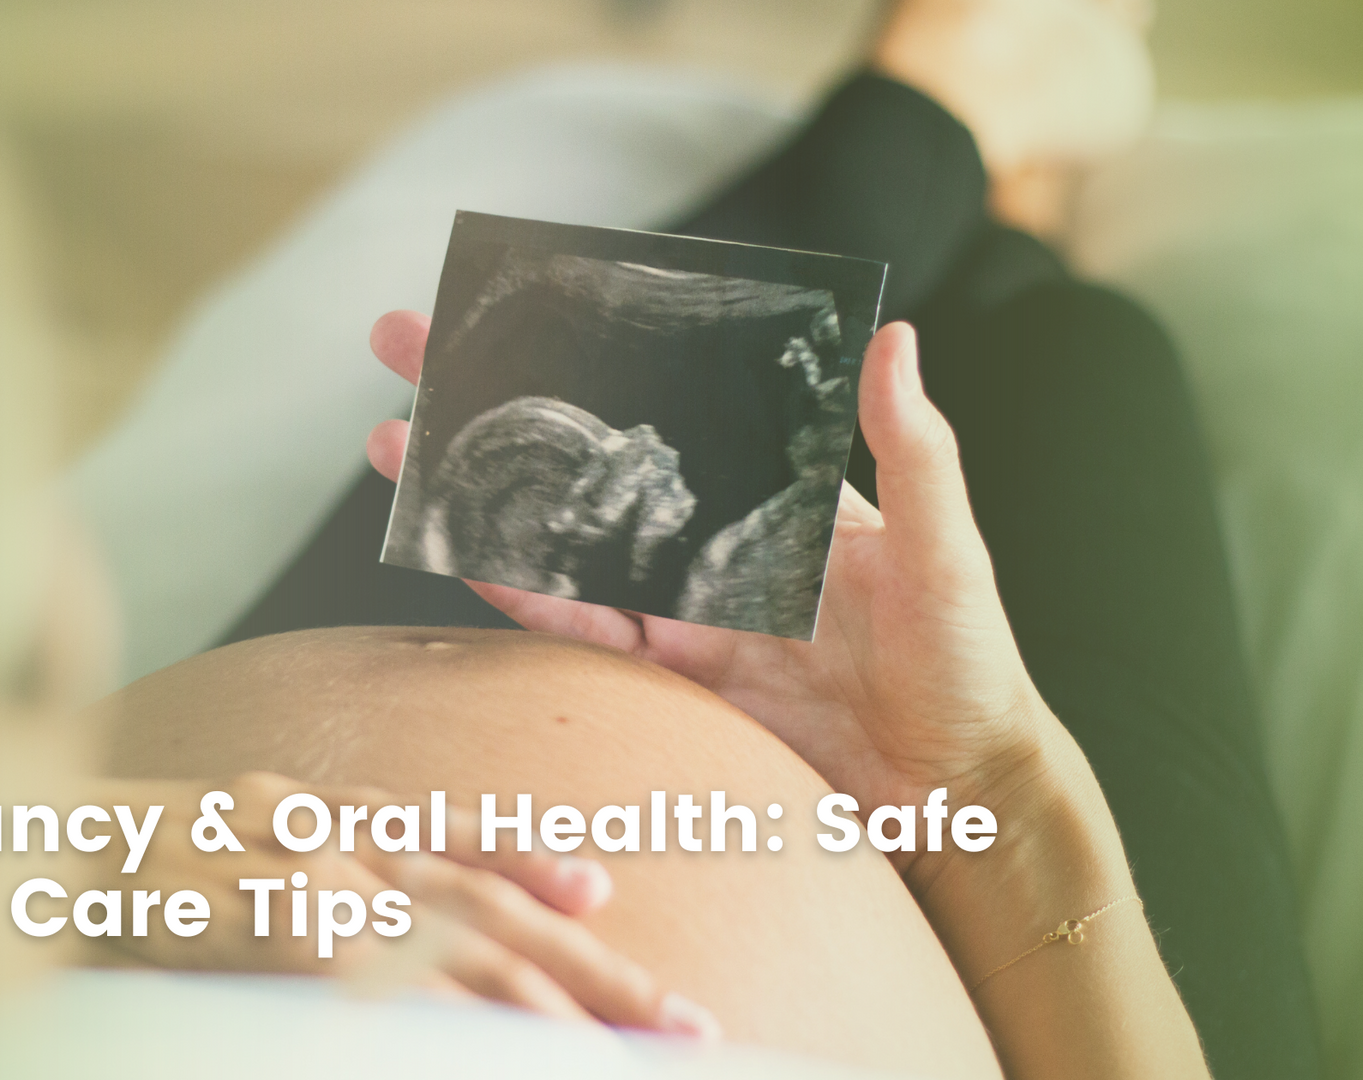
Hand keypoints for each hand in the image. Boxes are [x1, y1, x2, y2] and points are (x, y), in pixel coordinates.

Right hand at [71, 771, 719, 1038]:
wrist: (2, 849)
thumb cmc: (99, 868)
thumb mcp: (205, 844)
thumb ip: (285, 869)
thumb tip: (334, 919)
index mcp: (309, 810)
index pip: (438, 837)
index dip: (527, 862)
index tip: (605, 895)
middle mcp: (316, 832)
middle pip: (477, 898)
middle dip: (586, 967)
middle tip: (680, 1022)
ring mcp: (288, 875)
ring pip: (443, 935)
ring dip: (536, 996)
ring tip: (610, 1053)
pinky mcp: (247, 919)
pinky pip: (354, 962)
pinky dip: (421, 999)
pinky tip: (478, 1033)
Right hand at [366, 311, 1062, 881]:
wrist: (960, 792)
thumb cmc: (972, 662)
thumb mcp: (949, 547)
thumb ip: (915, 450)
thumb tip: (896, 337)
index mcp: (771, 486)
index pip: (665, 399)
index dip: (591, 351)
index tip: (516, 299)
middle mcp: (711, 536)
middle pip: (584, 454)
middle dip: (489, 400)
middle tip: (402, 345)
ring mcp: (681, 608)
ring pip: (557, 537)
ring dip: (472, 491)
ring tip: (389, 447)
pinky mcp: (667, 682)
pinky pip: (577, 630)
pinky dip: (514, 593)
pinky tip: (451, 550)